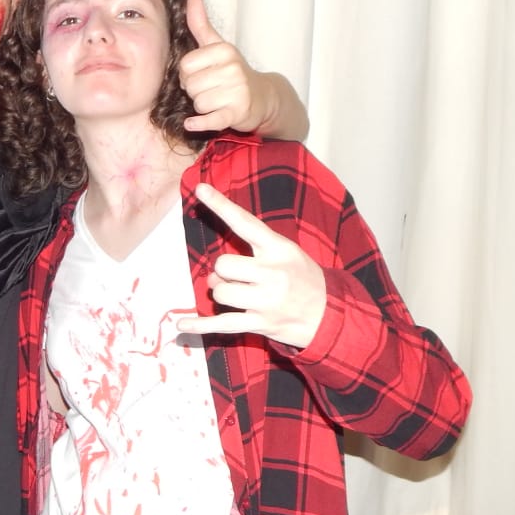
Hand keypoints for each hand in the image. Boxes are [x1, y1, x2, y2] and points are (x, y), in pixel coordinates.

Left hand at [176, 183, 326, 348]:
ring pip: (219, 292)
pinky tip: (183, 325)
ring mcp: (266, 300)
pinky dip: (200, 326)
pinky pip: (221, 323)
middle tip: (237, 278)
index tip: (200, 189)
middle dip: (223, 272)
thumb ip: (253, 252)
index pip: (244, 222)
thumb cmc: (303, 278)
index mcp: (279, 249)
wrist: (332, 314)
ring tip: (240, 295)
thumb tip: (214, 271)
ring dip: (222, 293)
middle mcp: (272, 273)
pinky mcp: (260, 324)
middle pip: (222, 265)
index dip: (221, 205)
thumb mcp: (287, 253)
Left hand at [179, 0, 276, 133]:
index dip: (187, 74)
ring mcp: (236, 91)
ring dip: (203, 106)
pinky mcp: (238, 112)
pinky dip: (200, 123)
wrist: (263, 97)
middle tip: (210, 89)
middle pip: (189, 85)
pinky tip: (191, 123)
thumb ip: (201, 24)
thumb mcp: (218, 46)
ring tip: (217, 100)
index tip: (201, 75)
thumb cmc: (233, 70)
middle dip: (195, 91)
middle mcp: (232, 68)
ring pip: (198, 103)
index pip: (184, 65)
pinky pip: (211, 119)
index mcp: (224, 51)